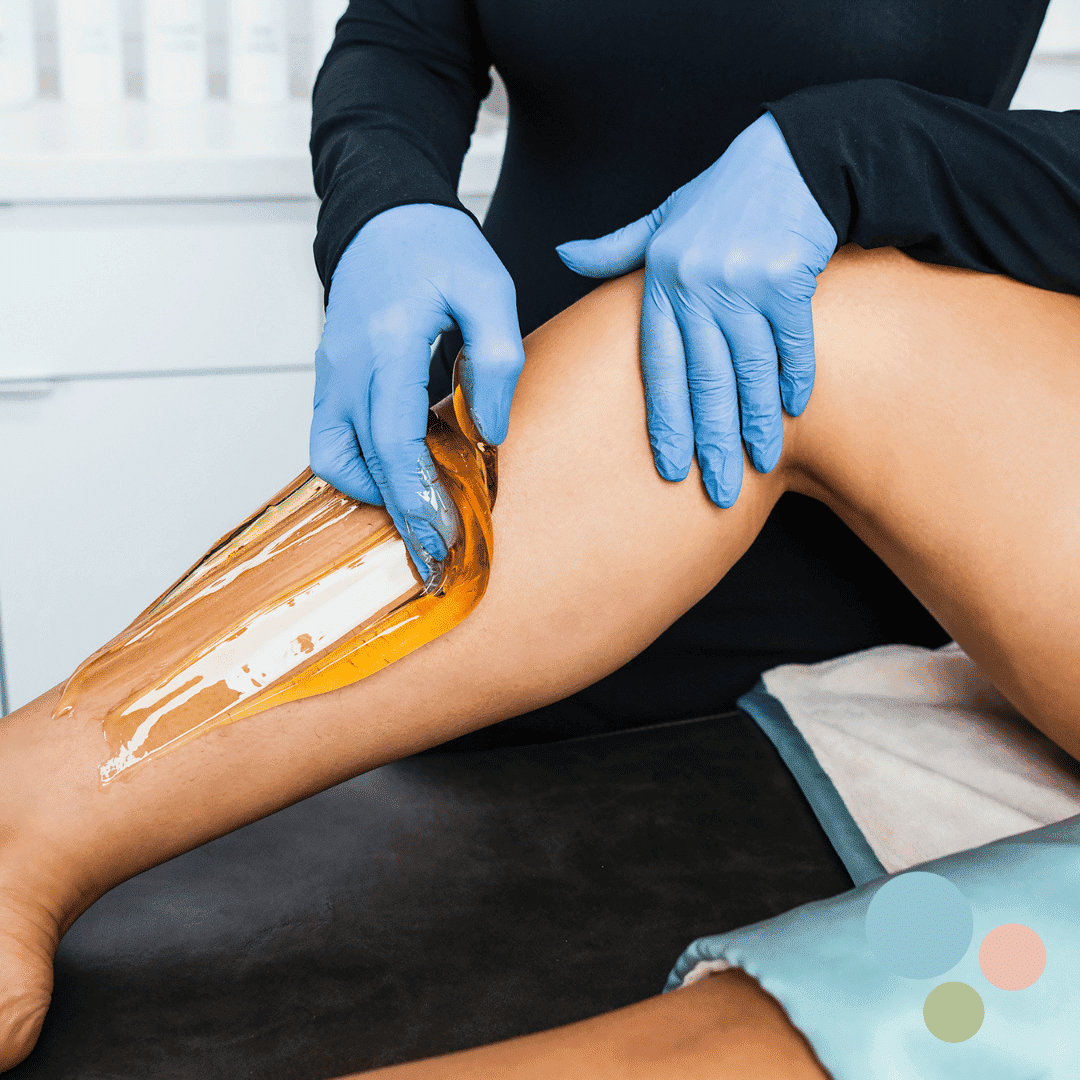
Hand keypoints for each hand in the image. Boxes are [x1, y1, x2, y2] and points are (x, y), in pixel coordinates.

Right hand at [311, 204, 524, 578]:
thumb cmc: (438, 249)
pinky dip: (362, 469)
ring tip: (421, 515)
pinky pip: (332, 441)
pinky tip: (401, 478)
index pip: (393, 439)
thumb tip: (489, 431)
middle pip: (361, 462)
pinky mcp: (328, 380)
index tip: (443, 538)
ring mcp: (330, 374)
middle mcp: (347, 366)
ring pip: (334, 458)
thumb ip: (495, 359)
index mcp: (388, 342)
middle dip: (400, 514)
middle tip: (439, 553)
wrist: (384, 217)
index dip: (417, 496)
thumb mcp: (489, 290)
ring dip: (374, 494)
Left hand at [557, 113, 836, 506]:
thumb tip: (562, 253)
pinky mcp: (787, 277)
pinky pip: (790, 343)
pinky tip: (792, 413)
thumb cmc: (721, 198)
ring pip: (749, 370)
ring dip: (756, 423)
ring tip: (758, 464)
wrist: (788, 157)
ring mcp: (743, 282)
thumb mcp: (661, 220)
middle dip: (711, 441)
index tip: (670, 467)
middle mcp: (698, 287)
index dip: (666, 421)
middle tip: (717, 492)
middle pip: (704, 380)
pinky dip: (793, 379)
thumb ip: (616, 249)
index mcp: (663, 283)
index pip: (659, 368)